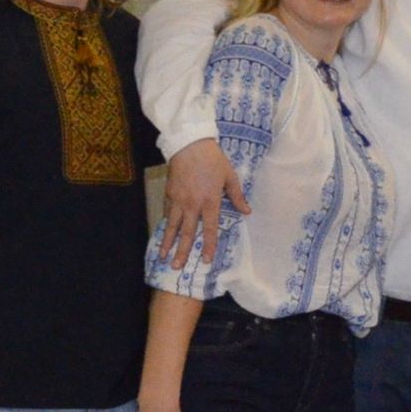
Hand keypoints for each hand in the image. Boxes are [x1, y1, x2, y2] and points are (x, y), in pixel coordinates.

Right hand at [158, 140, 248, 271]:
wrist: (189, 144)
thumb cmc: (213, 160)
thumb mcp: (230, 177)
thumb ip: (237, 196)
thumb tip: (247, 212)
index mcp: (210, 202)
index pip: (210, 229)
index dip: (208, 246)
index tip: (206, 260)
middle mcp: (192, 204)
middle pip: (187, 233)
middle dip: (182, 251)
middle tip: (177, 267)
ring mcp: (178, 200)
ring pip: (172, 225)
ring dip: (168, 242)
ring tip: (164, 256)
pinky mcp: (168, 193)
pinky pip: (167, 212)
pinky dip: (166, 225)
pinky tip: (164, 234)